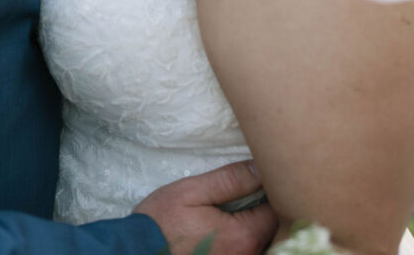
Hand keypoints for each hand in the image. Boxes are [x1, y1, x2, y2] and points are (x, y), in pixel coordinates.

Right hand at [134, 160, 278, 254]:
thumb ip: (230, 180)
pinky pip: (249, 252)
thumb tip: (259, 167)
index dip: (274, 190)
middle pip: (274, 231)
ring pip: (264, 243)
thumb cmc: (162, 223)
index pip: (276, 211)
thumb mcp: (192, 191)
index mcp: (242, 236)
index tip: (264, 174)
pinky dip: (249, 240)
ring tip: (247, 205)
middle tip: (257, 188)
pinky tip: (235, 225)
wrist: (137, 253)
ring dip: (260, 226)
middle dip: (269, 209)